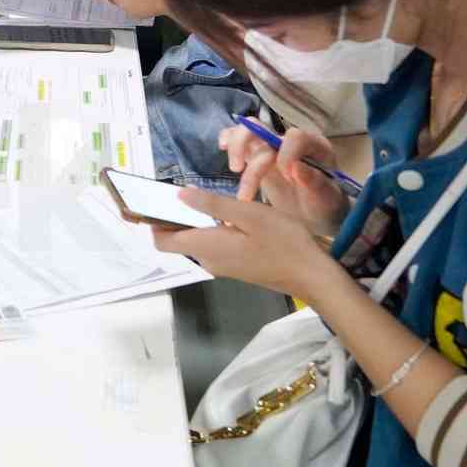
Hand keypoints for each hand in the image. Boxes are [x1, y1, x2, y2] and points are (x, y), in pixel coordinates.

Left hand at [151, 189, 346, 301]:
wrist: (312, 276)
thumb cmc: (283, 241)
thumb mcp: (248, 214)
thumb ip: (212, 204)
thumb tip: (178, 195)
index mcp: (206, 247)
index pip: (162, 241)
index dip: (154, 221)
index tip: (155, 200)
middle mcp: (209, 261)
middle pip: (177, 241)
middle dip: (174, 218)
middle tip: (182, 190)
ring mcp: (223, 266)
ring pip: (196, 242)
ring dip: (195, 222)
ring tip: (205, 198)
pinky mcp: (236, 267)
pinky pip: (213, 247)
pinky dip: (211, 230)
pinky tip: (227, 214)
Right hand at [218, 123, 351, 238]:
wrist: (317, 215)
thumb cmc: (326, 205)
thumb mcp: (327, 198)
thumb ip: (315, 182)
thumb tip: (296, 168)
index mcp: (315, 146)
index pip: (296, 137)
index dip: (288, 154)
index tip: (289, 177)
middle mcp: (290, 141)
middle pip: (262, 129)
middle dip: (248, 150)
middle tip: (240, 172)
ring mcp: (271, 147)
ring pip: (247, 131)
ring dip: (236, 149)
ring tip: (235, 170)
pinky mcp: (256, 156)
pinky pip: (238, 139)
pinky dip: (228, 139)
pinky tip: (222, 148)